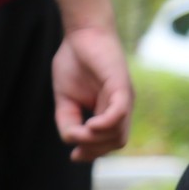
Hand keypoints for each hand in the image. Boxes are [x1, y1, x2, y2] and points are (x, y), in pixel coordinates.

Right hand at [52, 23, 133, 161]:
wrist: (81, 33)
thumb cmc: (75, 62)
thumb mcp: (65, 97)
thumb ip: (68, 119)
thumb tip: (71, 140)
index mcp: (109, 111)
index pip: (109, 141)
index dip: (93, 152)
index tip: (74, 156)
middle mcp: (121, 107)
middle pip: (116, 141)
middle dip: (95, 150)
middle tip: (76, 149)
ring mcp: (123, 97)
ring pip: (118, 133)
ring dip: (97, 139)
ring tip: (81, 133)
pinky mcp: (121, 86)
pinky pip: (120, 112)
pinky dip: (106, 124)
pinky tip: (92, 125)